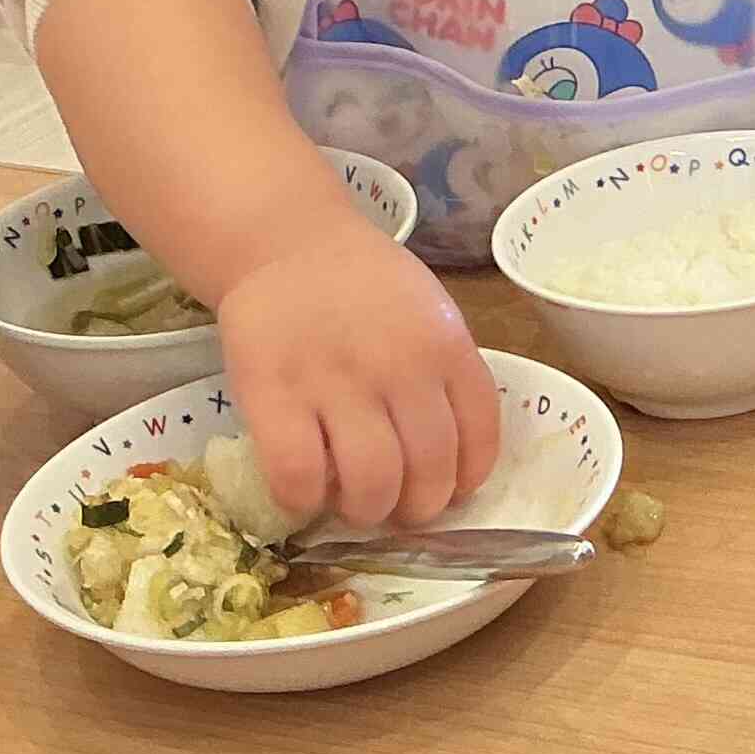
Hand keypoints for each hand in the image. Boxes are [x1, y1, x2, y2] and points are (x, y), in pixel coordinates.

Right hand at [219, 224, 501, 529]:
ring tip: (355, 505)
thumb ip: (445, 374)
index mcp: (448, 348)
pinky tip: (306, 494)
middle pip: (429, 471)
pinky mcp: (274, 394)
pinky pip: (299, 475)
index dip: (467, 479)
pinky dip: (305, 501)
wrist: (288, 242)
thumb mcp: (430, 314)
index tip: (450, 491)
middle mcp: (401, 367)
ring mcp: (337, 382)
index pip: (480, 437)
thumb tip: (452, 455)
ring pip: (371, 483)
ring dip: (367, 511)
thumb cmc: (364, 284)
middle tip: (398, 508)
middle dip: (417, 508)